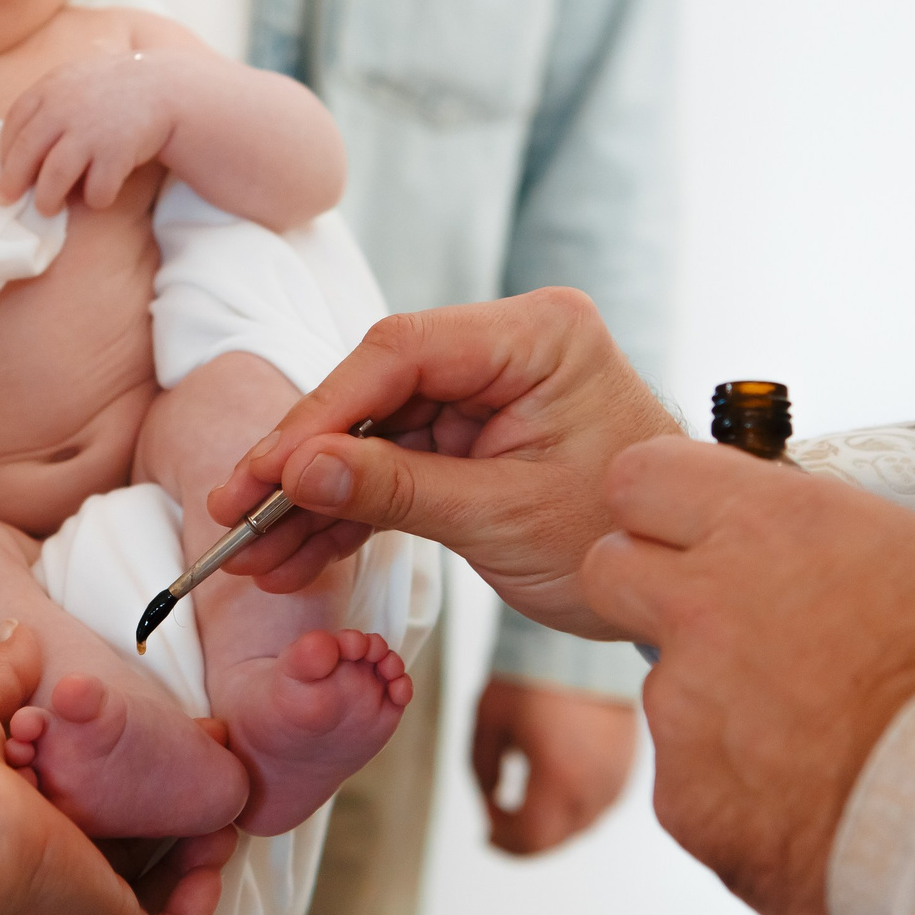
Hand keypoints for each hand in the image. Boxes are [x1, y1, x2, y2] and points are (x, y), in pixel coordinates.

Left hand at [0, 48, 183, 212]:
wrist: (166, 87)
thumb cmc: (113, 91)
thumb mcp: (75, 81)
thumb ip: (46, 104)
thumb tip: (13, 147)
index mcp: (51, 88)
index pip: (13, 124)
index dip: (5, 152)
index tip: (5, 169)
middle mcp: (65, 108)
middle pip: (25, 154)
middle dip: (13, 182)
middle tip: (7, 199)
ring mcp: (90, 131)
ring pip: (53, 178)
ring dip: (46, 199)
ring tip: (47, 208)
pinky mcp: (116, 153)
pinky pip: (95, 190)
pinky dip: (95, 199)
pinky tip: (99, 195)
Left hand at [0, 623, 231, 914]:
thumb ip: (2, 672)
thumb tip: (20, 635)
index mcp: (5, 825)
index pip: (69, 815)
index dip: (112, 787)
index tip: (147, 751)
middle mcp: (38, 870)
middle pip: (115, 861)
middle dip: (163, 826)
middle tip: (195, 782)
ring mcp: (71, 906)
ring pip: (145, 903)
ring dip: (189, 863)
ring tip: (214, 820)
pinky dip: (193, 908)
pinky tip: (210, 863)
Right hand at [209, 293, 680, 634]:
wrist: (679, 577)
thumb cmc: (620, 535)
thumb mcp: (505, 518)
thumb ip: (397, 490)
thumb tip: (297, 471)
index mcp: (538, 336)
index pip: (400, 354)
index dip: (321, 413)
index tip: (265, 471)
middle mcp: (507, 347)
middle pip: (373, 391)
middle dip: (302, 461)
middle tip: (236, 514)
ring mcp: (485, 390)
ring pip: (371, 434)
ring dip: (314, 497)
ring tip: (257, 555)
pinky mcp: (471, 432)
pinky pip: (392, 463)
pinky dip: (348, 510)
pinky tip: (297, 551)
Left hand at [471, 678, 636, 854]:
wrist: (583, 647)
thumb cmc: (533, 676)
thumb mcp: (489, 721)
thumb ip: (481, 769)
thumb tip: (489, 799)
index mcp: (560, 779)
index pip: (530, 838)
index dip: (502, 839)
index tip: (484, 827)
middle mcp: (594, 787)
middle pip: (554, 840)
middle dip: (521, 838)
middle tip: (496, 827)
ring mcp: (616, 779)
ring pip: (578, 826)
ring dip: (548, 825)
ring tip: (520, 809)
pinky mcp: (628, 767)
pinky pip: (598, 804)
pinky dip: (572, 808)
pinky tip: (552, 792)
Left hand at [580, 438, 914, 914]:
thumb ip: (821, 550)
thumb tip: (796, 559)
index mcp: (770, 526)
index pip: (642, 476)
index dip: (658, 506)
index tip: (681, 527)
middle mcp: (705, 603)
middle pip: (607, 570)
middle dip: (643, 594)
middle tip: (712, 629)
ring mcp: (682, 702)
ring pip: (665, 692)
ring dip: (717, 713)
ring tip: (819, 745)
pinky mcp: (681, 794)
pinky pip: (693, 783)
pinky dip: (739, 797)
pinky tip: (813, 805)